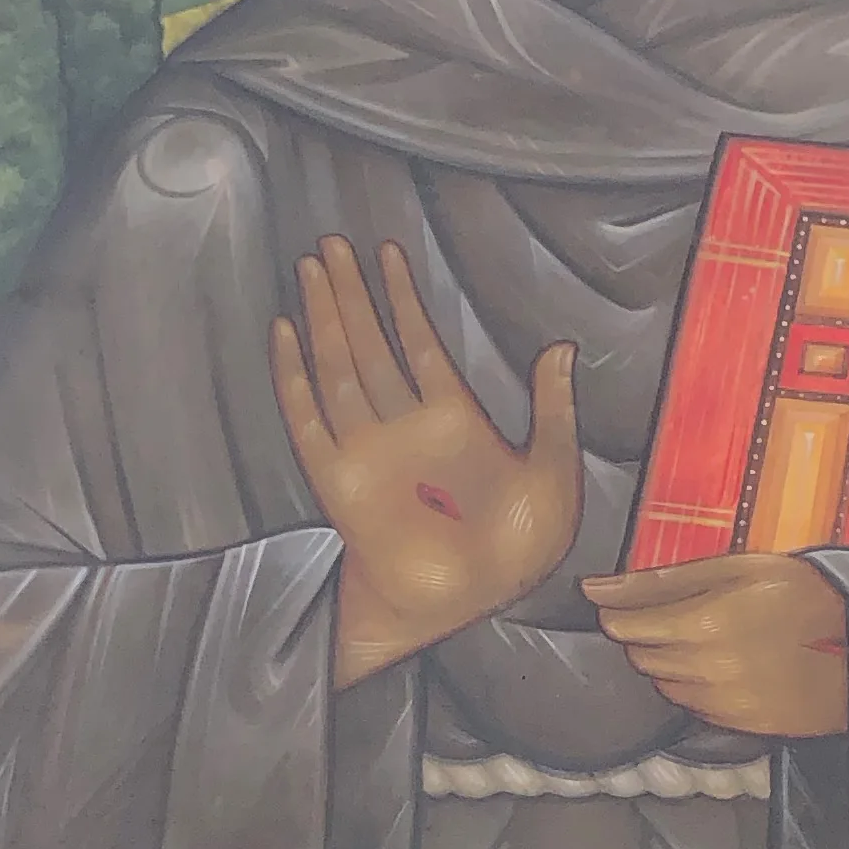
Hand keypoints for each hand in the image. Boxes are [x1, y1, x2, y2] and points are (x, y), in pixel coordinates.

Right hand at [271, 238, 581, 687]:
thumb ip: (553, 409)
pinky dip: (294, 377)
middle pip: (370, 344)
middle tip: (332, 244)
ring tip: (311, 269)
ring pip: (339, 367)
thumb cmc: (516, 553)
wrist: (469, 605)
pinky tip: (286, 334)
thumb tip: (562, 348)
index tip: (388, 254)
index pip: (419, 342)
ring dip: (325, 318)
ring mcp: (369, 450)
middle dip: (351, 292)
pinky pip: (309, 419)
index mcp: (454, 421)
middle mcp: (405, 428)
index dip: (402, 297)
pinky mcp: (340, 480)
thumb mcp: (553, 473)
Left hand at [582, 553, 848, 739]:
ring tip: (704, 636)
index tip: (623, 600)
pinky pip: (689, 704)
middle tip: (674, 611)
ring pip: (661, 682)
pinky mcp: (735, 724)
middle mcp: (705, 669)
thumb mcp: (740, 568)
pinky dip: (693, 684)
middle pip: (640, 654)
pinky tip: (722, 663)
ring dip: (668, 660)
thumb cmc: (805, 597)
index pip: (626, 624)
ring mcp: (720, 702)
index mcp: (703, 623)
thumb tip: (599, 589)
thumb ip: (665, 579)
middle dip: (645, 633)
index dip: (620, 610)